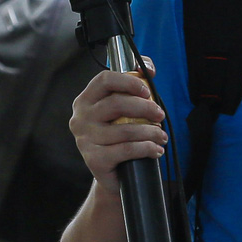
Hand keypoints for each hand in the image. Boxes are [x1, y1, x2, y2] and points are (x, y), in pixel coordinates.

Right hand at [69, 61, 166, 186]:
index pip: (104, 80)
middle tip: (160, 115)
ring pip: (126, 129)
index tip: (147, 91)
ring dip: (151, 132)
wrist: (112, 174)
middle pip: (116, 103)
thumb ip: (135, 84)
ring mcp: (85, 140)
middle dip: (145, 108)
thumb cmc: (119, 136)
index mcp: (86, 100)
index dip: (128, 81)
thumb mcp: (124, 110)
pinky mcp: (94, 160)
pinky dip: (147, 149)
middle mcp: (80, 118)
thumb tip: (149, 68)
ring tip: (161, 136)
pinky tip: (156, 150)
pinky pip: (127, 150)